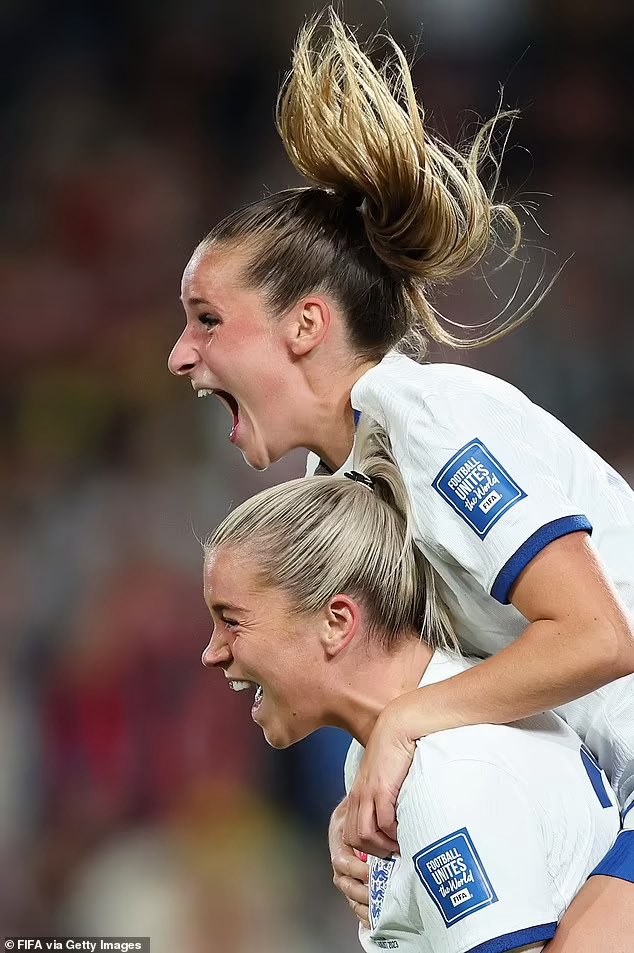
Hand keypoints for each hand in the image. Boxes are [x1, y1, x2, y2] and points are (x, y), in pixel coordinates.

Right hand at [329, 797, 369, 926]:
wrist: (358, 810)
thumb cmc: (363, 808)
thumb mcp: (363, 807)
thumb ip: (372, 816)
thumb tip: (392, 823)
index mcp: (339, 842)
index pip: (342, 861)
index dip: (356, 870)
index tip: (370, 874)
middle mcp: (340, 860)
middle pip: (344, 882)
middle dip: (360, 892)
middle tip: (377, 896)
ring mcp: (346, 873)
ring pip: (349, 894)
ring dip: (362, 905)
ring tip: (377, 913)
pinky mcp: (353, 883)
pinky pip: (354, 901)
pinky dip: (363, 913)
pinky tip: (373, 921)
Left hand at [345, 694, 417, 856]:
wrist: (398, 727)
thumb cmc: (397, 751)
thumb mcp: (386, 776)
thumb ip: (386, 795)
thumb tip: (397, 817)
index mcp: (358, 794)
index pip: (350, 832)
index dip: (365, 847)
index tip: (384, 850)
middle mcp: (359, 796)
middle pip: (354, 838)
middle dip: (373, 852)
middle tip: (393, 855)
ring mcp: (368, 794)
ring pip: (365, 835)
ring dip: (383, 846)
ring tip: (400, 846)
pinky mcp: (381, 790)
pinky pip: (384, 823)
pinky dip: (394, 834)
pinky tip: (406, 832)